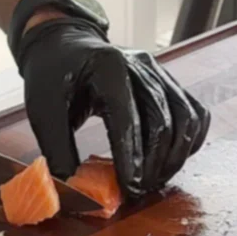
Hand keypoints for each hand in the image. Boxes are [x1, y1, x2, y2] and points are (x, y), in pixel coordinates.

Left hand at [15, 17, 210, 197]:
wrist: (64, 44)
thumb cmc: (52, 76)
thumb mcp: (42, 110)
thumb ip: (58, 150)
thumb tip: (74, 191)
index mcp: (107, 68)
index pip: (128, 117)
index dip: (131, 157)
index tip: (130, 188)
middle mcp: (140, 66)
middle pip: (163, 120)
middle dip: (154, 163)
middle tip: (139, 191)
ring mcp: (159, 72)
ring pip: (186, 118)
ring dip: (175, 156)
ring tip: (155, 180)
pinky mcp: (168, 81)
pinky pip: (194, 113)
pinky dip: (189, 140)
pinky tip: (171, 160)